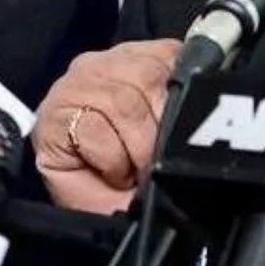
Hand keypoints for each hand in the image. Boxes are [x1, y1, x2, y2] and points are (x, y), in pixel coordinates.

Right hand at [32, 39, 180, 213]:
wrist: (88, 210)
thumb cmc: (128, 169)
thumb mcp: (164, 132)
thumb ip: (182, 103)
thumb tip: (210, 99)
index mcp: (138, 58)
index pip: (173, 55)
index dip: (184, 97)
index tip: (186, 130)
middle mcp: (104, 63)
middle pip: (151, 77)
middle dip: (162, 129)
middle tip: (157, 160)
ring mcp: (75, 84)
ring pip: (125, 104)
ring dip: (137, 149)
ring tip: (135, 168)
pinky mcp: (54, 115)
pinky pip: (96, 131)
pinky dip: (113, 161)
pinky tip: (112, 171)